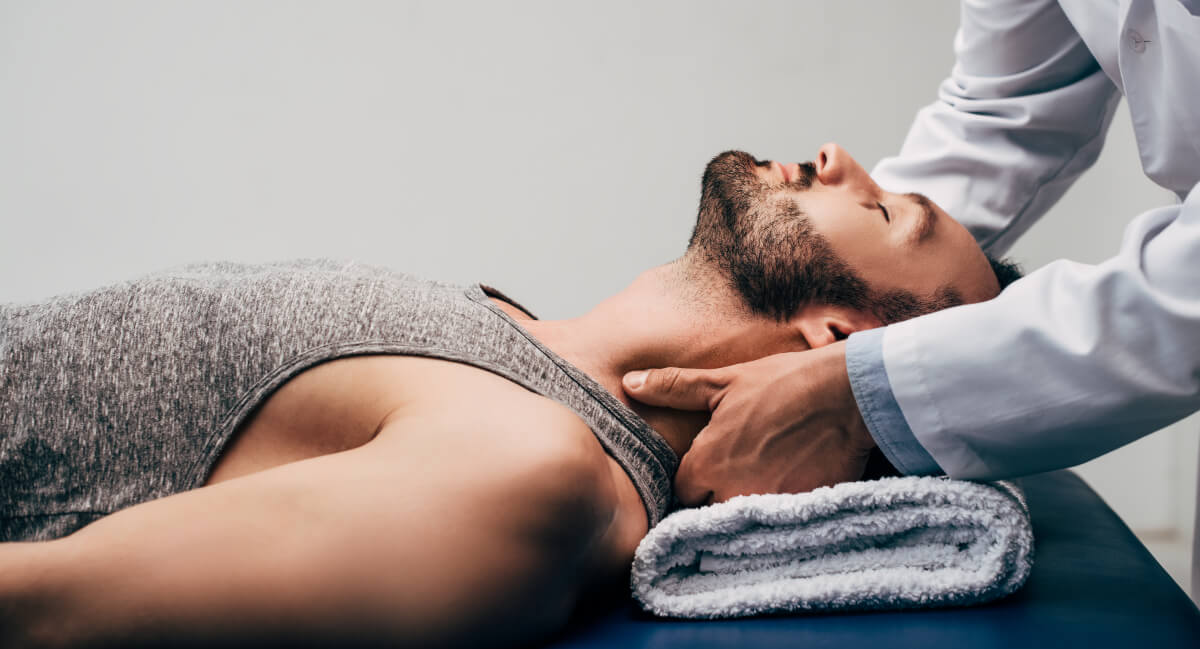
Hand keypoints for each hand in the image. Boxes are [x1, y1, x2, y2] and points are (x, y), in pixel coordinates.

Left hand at [622, 342, 877, 505]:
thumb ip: (674, 387)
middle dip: (717, 495)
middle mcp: (732, 493)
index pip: (682, 490)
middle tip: (737, 469)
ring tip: (762, 477)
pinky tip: (788, 484)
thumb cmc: (784, 382)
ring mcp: (766, 507)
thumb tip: (630, 384)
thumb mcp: (725, 381)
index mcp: (707, 464)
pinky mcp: (799, 513)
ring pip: (741, 520)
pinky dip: (778, 512)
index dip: (694, 478)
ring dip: (745, 504)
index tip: (709, 463)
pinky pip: (777, 524)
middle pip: (709, 511)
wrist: (849, 394)